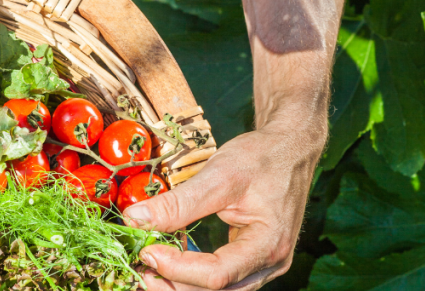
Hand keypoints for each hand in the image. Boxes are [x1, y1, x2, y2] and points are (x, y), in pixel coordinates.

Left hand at [123, 123, 321, 289]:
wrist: (290, 147)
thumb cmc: (261, 157)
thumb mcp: (219, 174)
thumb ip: (178, 202)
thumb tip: (134, 218)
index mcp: (269, 244)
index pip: (217, 274)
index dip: (177, 268)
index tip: (146, 251)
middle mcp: (271, 263)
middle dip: (175, 284)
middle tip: (139, 269)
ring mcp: (264, 264)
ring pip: (220, 290)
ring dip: (182, 285)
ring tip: (149, 270)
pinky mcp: (254, 259)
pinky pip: (223, 278)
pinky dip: (194, 276)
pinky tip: (169, 262)